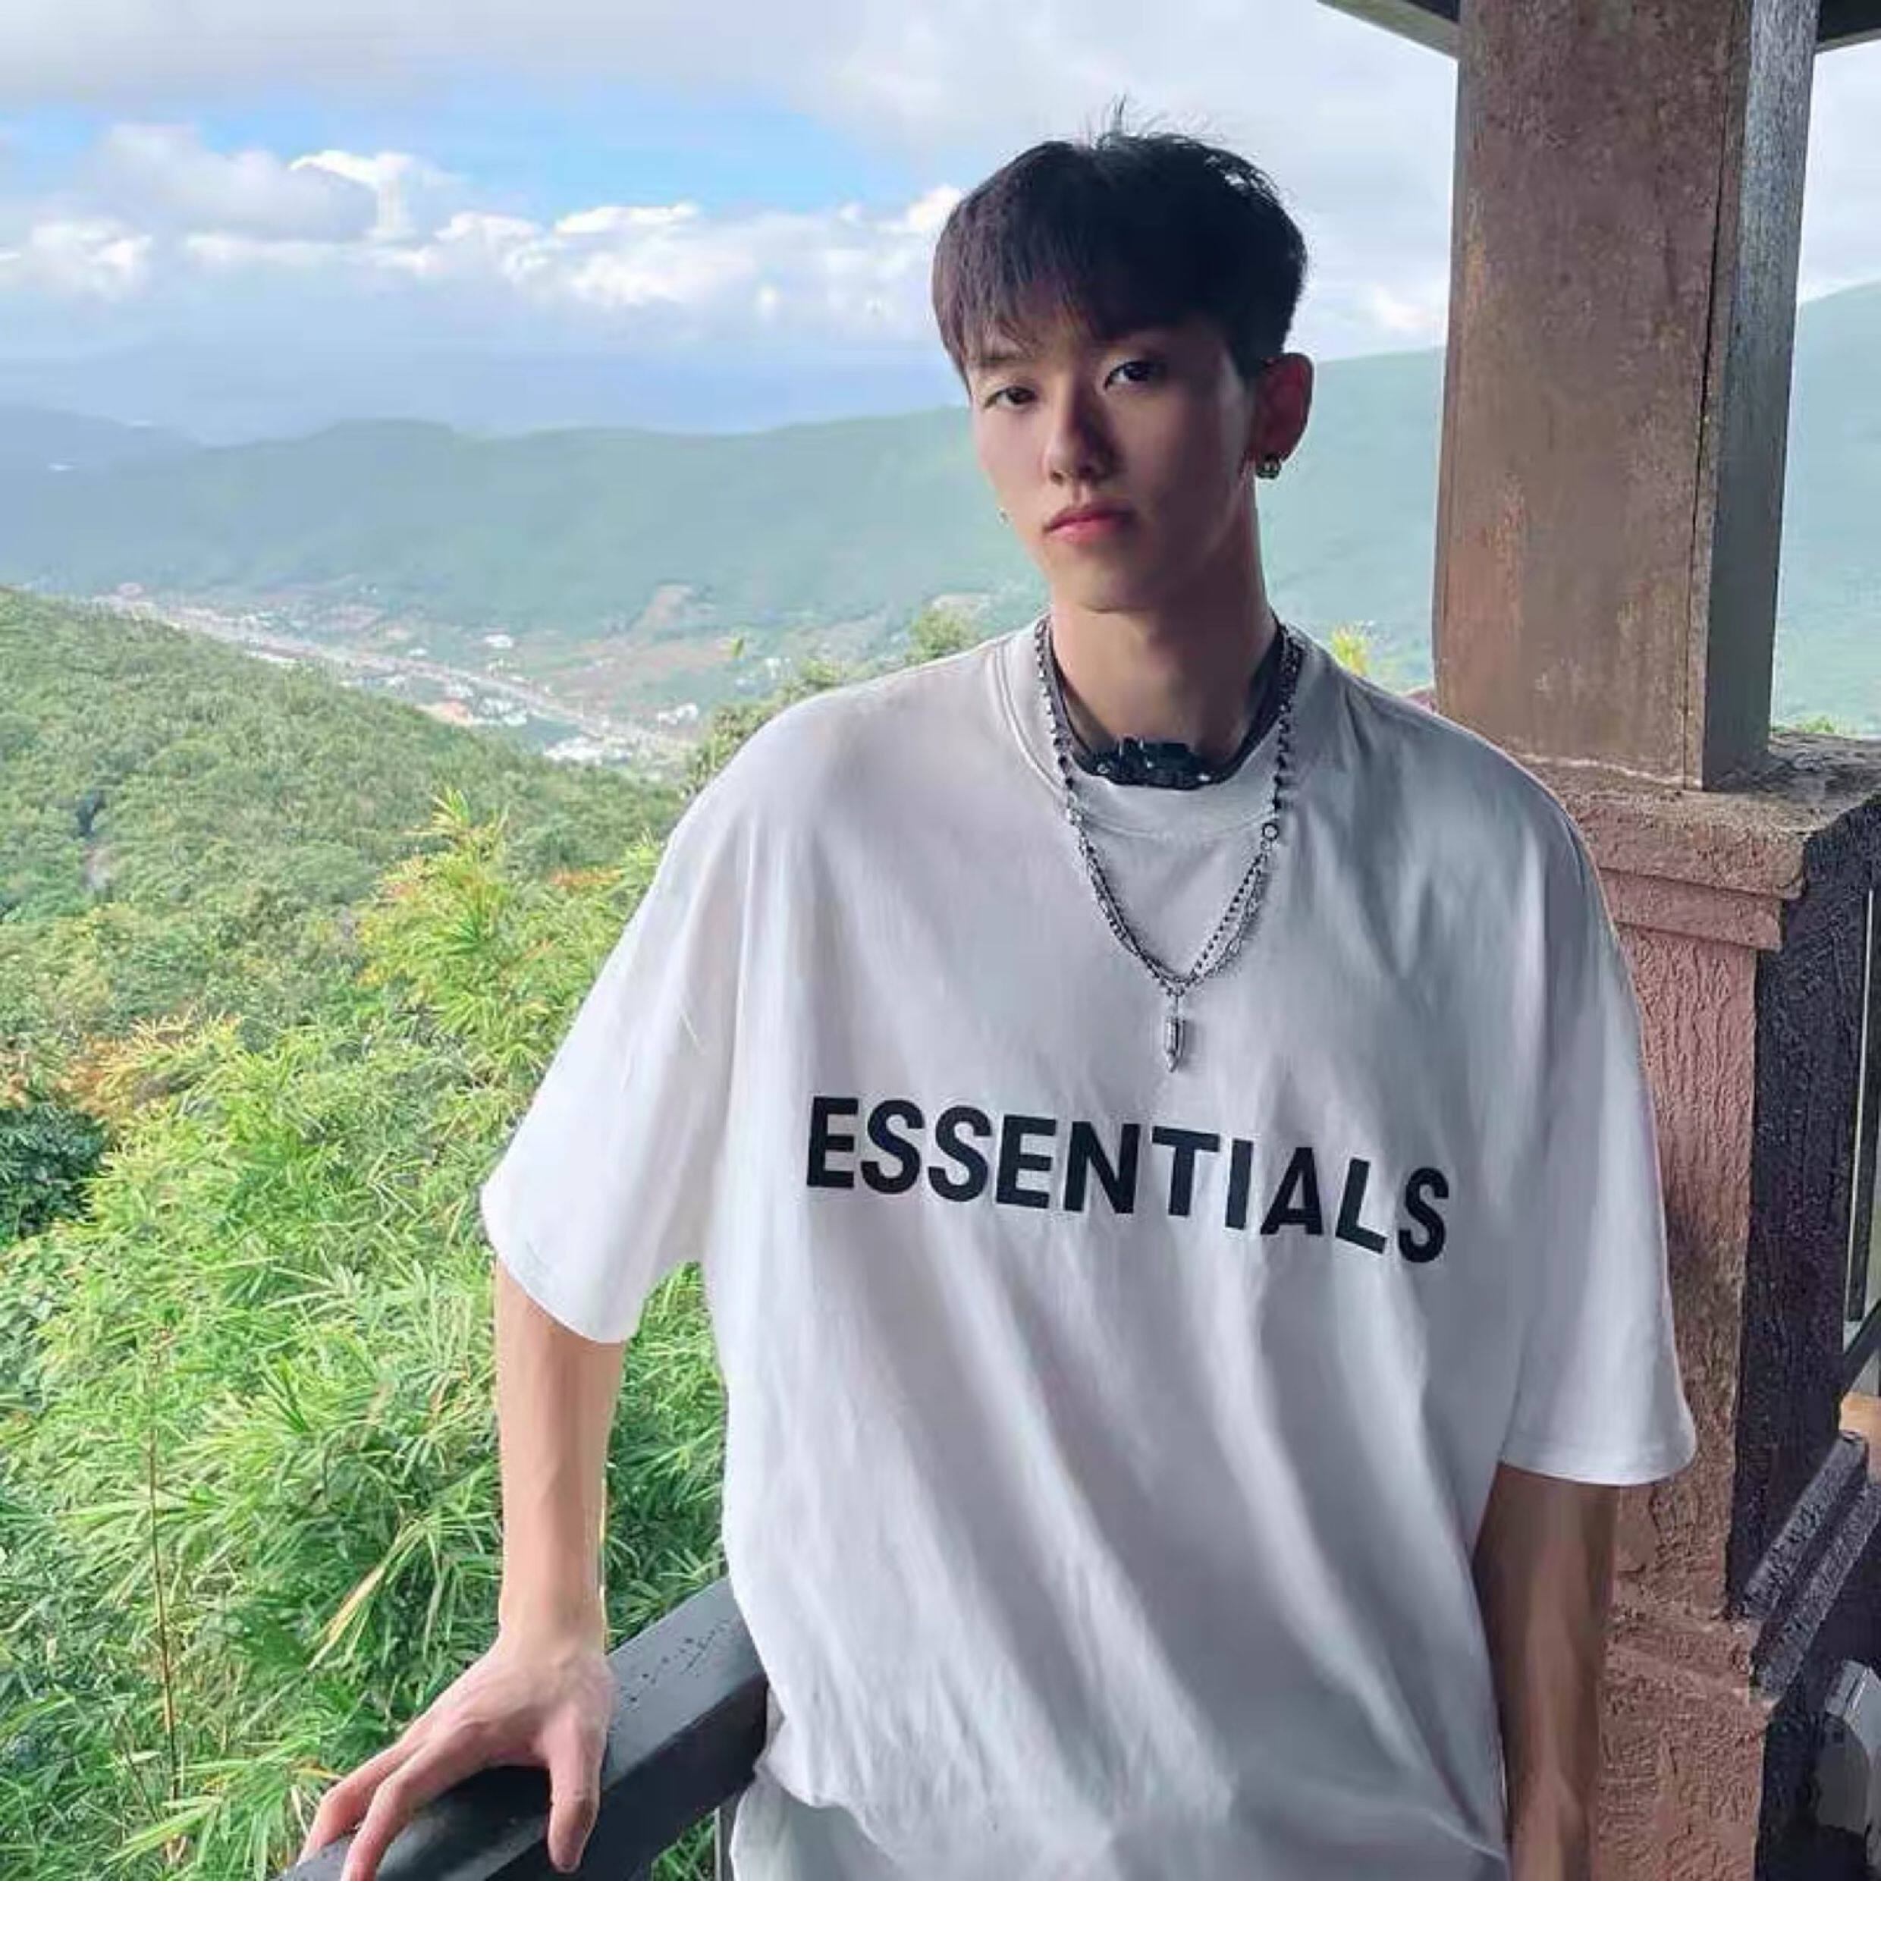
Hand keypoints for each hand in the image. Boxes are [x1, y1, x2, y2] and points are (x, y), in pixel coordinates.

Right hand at [295, 1625, 616, 1879]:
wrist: (553, 1628)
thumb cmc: (568, 1680)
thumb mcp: (585, 1738)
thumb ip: (576, 1798)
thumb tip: (563, 1858)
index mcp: (458, 1737)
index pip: (399, 1794)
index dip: (371, 1841)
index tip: (351, 1884)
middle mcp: (428, 1735)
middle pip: (354, 1788)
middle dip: (325, 1838)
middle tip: (308, 1891)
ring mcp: (423, 1733)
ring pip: (360, 1780)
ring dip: (336, 1825)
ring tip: (324, 1878)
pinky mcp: (429, 1735)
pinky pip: (380, 1775)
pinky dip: (356, 1807)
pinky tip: (362, 1837)